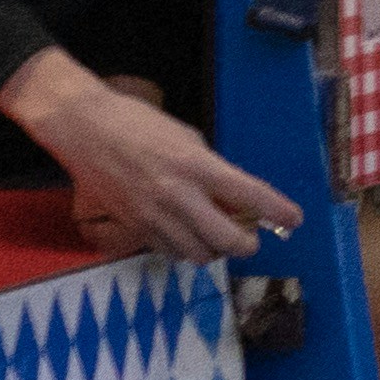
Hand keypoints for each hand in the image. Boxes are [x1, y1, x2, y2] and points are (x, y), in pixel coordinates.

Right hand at [0, 53, 294, 265]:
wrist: (85, 129)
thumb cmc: (139, 124)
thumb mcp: (187, 137)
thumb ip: (211, 169)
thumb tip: (232, 196)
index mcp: (196, 165)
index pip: (249, 195)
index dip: (278, 210)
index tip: (295, 220)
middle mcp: (177, 196)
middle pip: (227, 240)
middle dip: (247, 244)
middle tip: (253, 237)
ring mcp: (153, 216)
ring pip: (198, 254)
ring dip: (216, 249)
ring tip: (218, 235)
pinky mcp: (133, 228)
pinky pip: (169, 252)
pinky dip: (186, 249)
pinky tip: (187, 235)